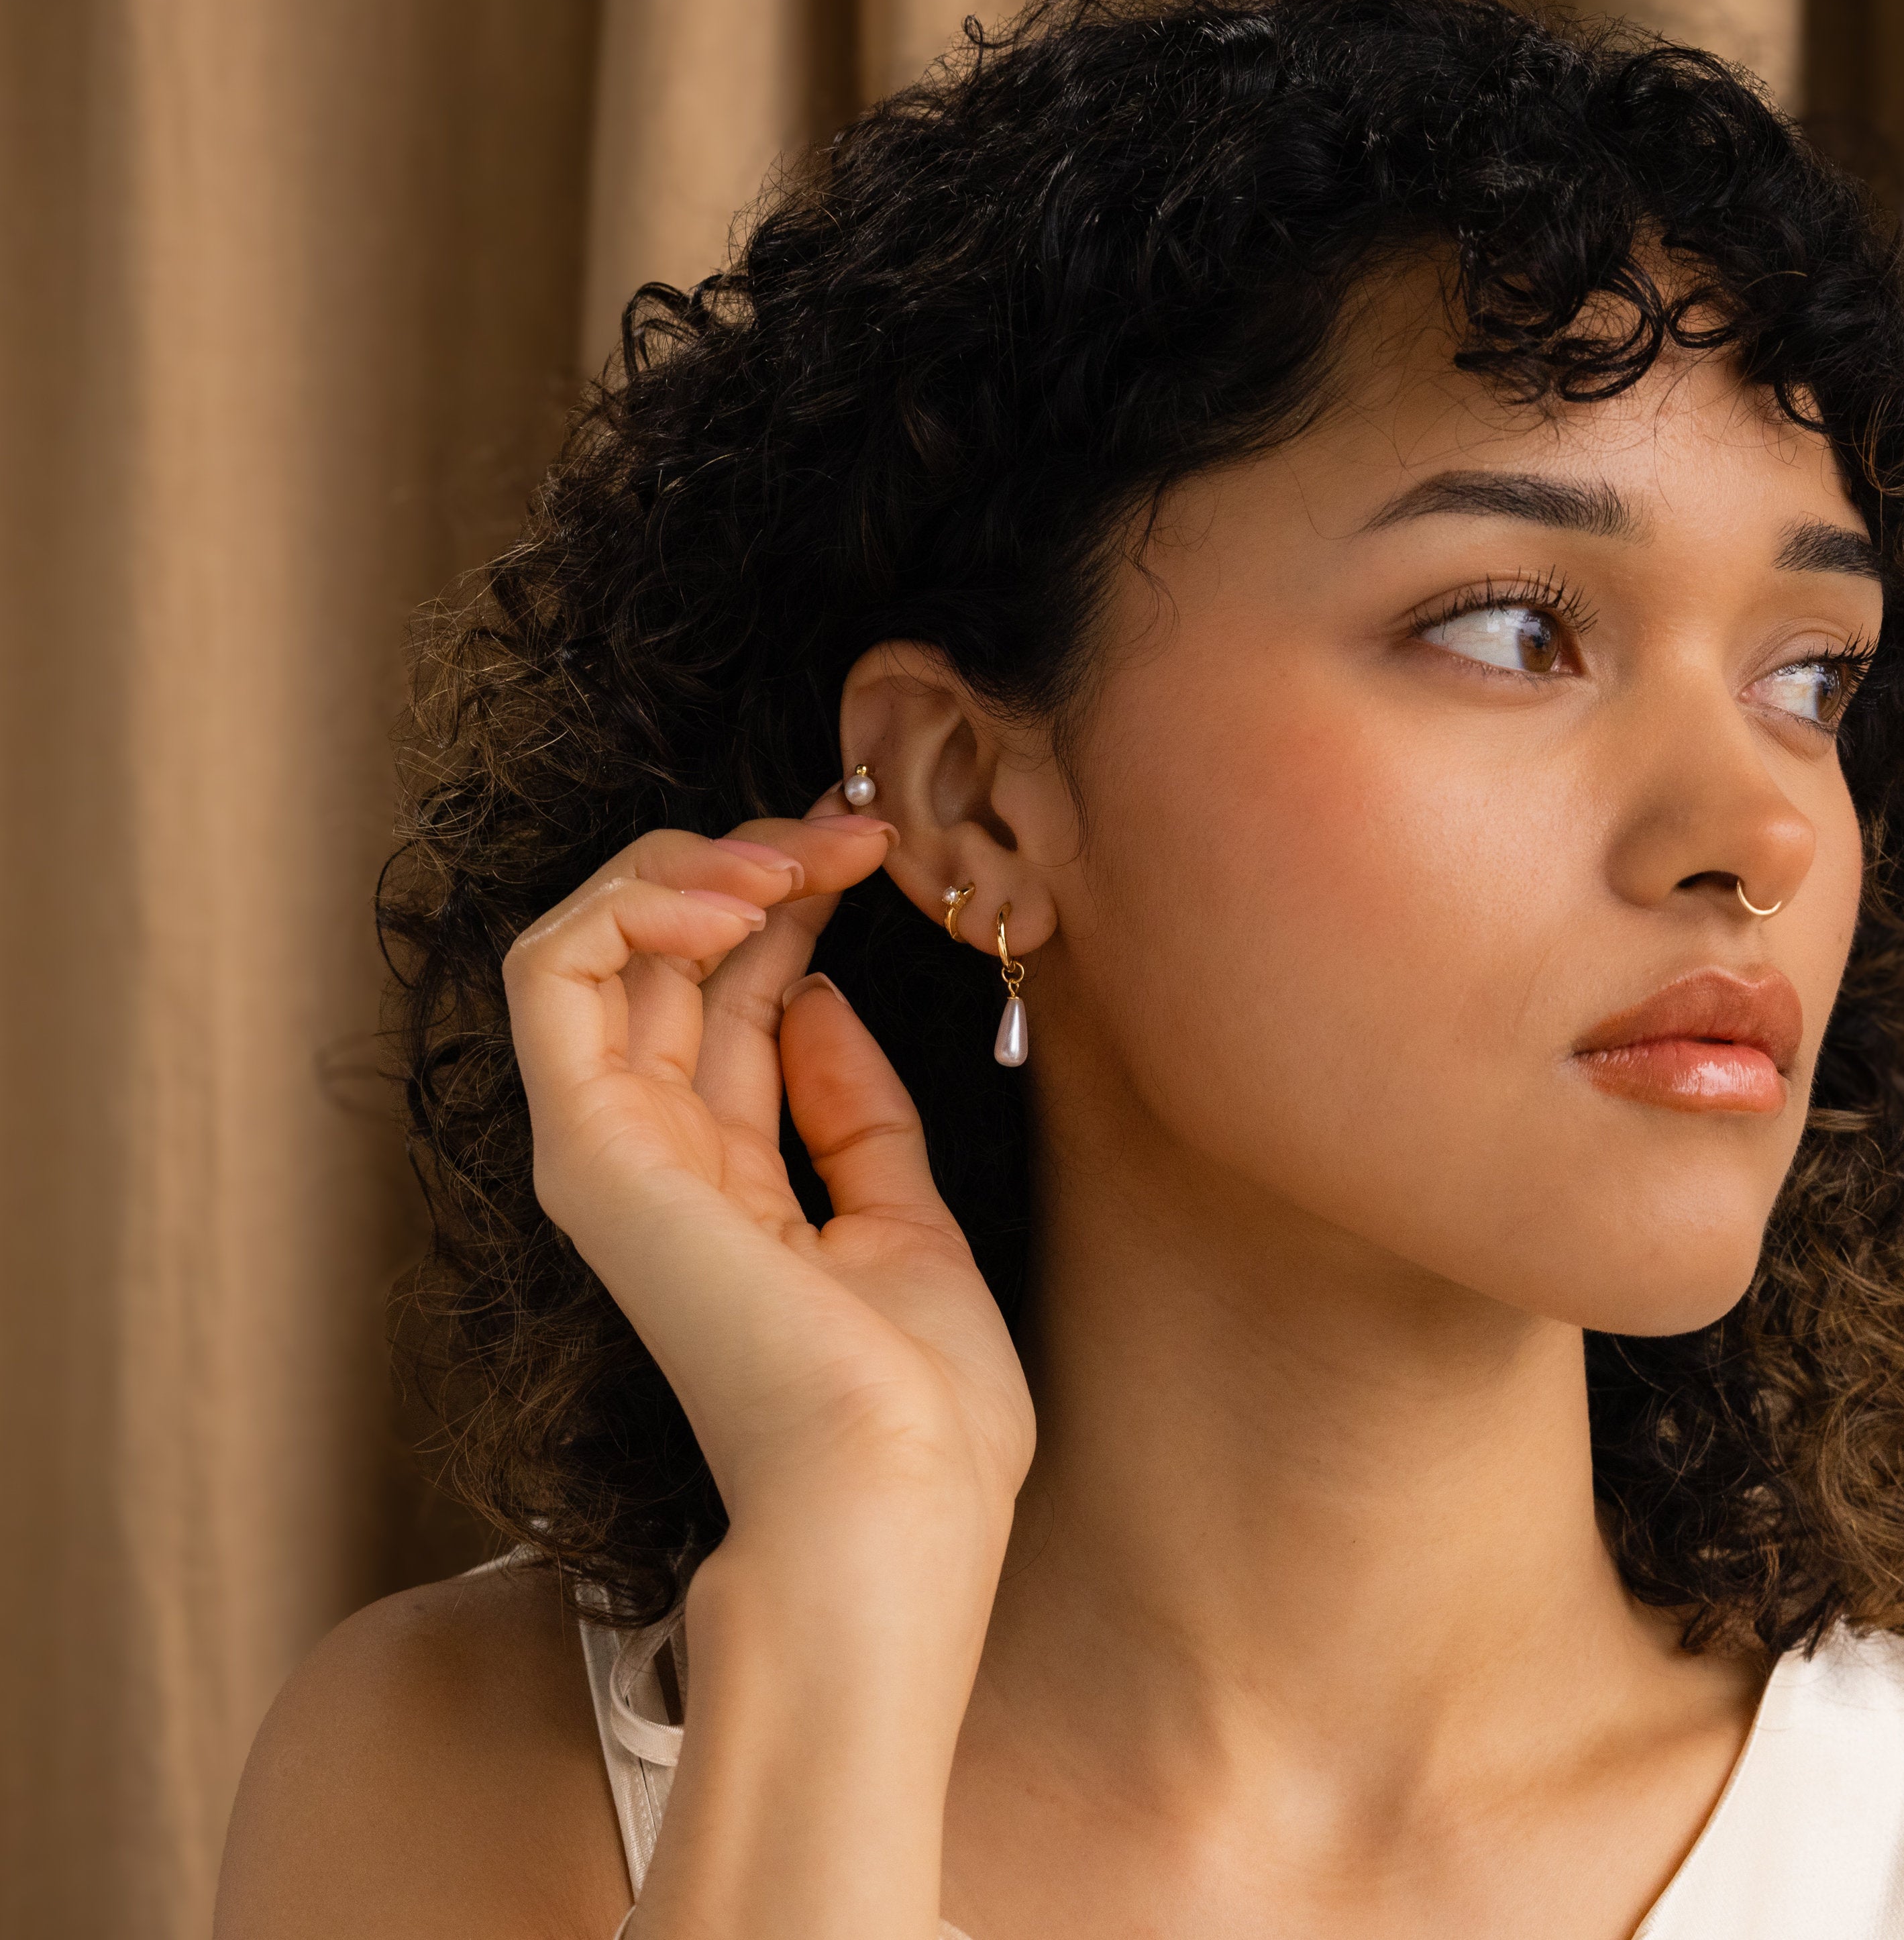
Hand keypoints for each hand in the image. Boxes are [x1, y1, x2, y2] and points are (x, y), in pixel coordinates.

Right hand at [501, 794, 1034, 1560]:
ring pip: (590, 946)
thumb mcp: (907, 1222)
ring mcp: (609, 1152)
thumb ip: (856, 1115)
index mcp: (728, 1187)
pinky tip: (731, 899)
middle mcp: (654, 1161)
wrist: (894, 1503)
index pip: (728, 1004)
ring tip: (793, 857)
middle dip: (753, 868)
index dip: (790, 913)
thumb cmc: (918, 1406)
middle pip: (666, 964)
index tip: (871, 859)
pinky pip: (552, 977)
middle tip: (845, 834)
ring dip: (690, 868)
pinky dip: (628, 907)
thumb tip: (821, 1001)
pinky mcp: (587, 1148)